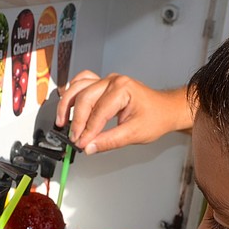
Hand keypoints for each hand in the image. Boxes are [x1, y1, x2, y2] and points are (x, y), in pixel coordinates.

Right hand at [56, 71, 193, 154]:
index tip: (81, 144)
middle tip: (75, 138)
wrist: (165, 110)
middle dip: (77, 121)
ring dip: (68, 105)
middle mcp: (113, 81)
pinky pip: (82, 83)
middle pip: (85, 98)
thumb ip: (110, 141)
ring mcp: (107, 80)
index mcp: (123, 89)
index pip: (98, 112)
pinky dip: (73, 93)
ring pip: (79, 88)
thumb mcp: (134, 134)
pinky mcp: (103, 84)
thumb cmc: (155, 117)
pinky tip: (68, 105)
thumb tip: (90, 147)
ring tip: (62, 122)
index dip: (88, 131)